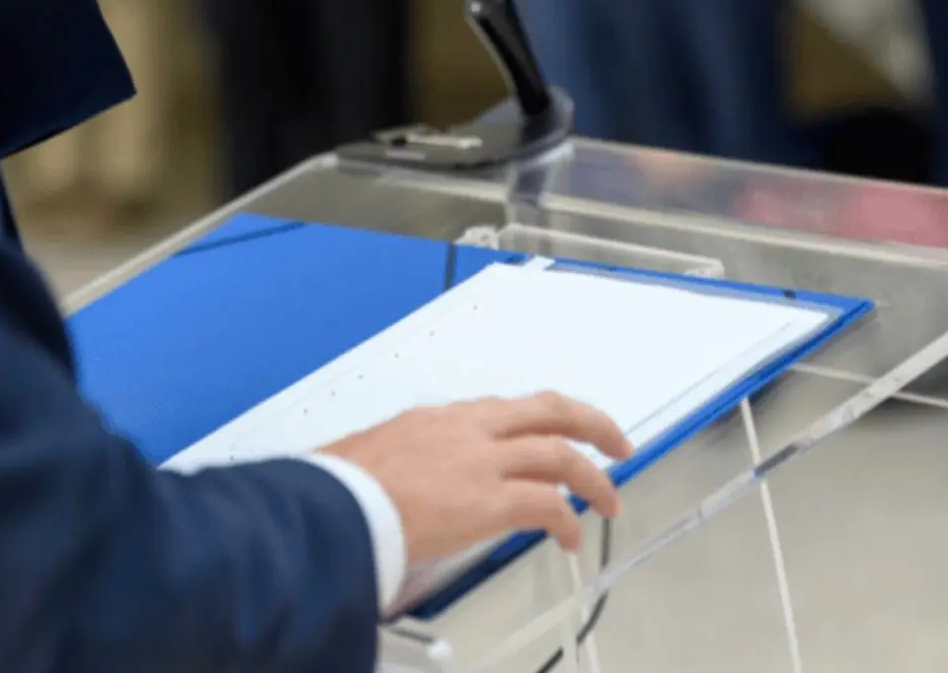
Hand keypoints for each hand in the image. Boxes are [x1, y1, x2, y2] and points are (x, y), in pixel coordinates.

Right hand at [321, 391, 633, 563]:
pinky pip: (548, 506)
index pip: (509, 410)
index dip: (543, 420)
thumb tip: (407, 483)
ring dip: (593, 479)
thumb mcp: (376, 454)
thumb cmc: (339, 486)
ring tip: (609, 501)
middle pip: (550, 411)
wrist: (332, 504)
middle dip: (592, 423)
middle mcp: (470, 430)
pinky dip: (567, 520)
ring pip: (561, 455)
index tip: (557, 431)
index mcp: (443, 418)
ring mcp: (483, 463)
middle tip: (615, 443)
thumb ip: (406, 461)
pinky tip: (570, 537)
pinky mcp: (489, 501)